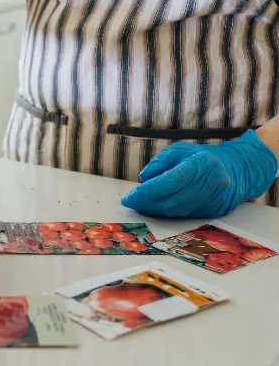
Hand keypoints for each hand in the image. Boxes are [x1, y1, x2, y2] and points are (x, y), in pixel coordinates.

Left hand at [121, 130, 276, 217]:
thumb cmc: (202, 157)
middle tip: (129, 203)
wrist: (236, 171)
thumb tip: (144, 178)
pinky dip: (165, 213)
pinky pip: (183, 215)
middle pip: (171, 200)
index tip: (128, 197)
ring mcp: (212, 201)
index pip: (169, 182)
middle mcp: (209, 185)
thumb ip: (161, 162)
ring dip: (153, 210)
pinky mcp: (211, 212)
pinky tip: (153, 209)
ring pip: (176, 211)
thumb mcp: (180, 151)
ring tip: (138, 205)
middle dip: (146, 203)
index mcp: (202, 165)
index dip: (146, 192)